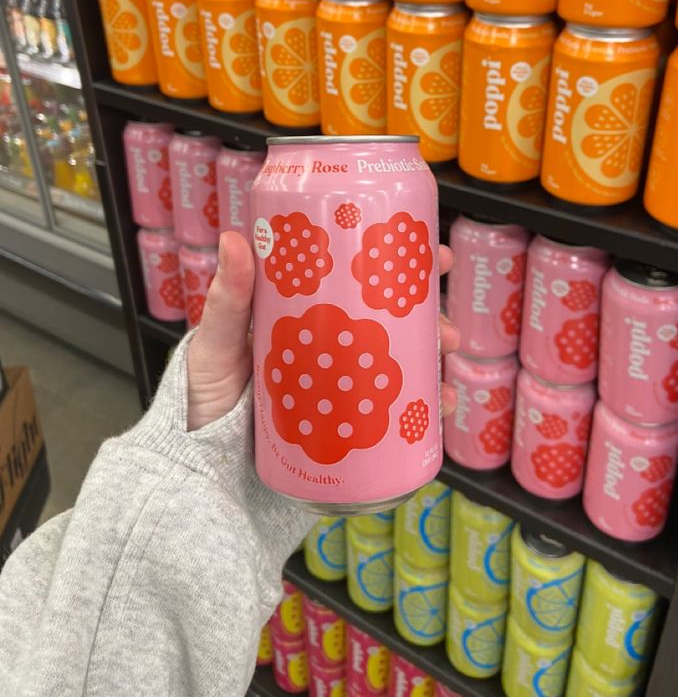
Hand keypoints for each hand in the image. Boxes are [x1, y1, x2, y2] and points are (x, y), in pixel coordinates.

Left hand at [187, 231, 459, 430]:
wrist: (201, 468)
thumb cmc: (206, 397)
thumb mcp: (217, 343)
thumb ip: (227, 299)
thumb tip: (234, 237)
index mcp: (306, 315)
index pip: (359, 280)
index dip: (402, 264)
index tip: (437, 254)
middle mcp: (331, 346)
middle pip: (390, 323)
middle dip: (430, 321)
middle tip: (448, 330)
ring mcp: (341, 386)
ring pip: (399, 365)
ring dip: (433, 363)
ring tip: (446, 371)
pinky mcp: (347, 426)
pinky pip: (392, 413)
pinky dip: (423, 410)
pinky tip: (440, 409)